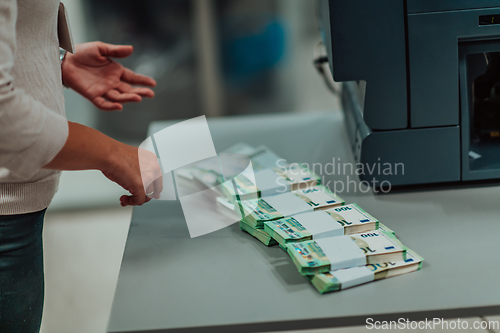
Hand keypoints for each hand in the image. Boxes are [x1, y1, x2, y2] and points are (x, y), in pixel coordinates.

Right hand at [44, 122, 162, 206]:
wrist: (108, 154)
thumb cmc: (115, 155)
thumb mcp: (132, 160)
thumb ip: (139, 169)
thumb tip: (137, 180)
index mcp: (152, 160)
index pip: (157, 177)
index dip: (150, 186)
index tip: (145, 191)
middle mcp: (153, 168)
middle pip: (155, 188)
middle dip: (145, 195)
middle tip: (136, 198)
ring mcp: (148, 178)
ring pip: (148, 196)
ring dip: (137, 200)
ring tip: (127, 199)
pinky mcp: (141, 186)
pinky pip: (139, 200)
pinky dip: (131, 202)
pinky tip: (123, 200)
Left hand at [61, 41, 155, 110]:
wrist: (64, 59)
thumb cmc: (81, 52)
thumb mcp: (100, 48)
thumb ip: (116, 50)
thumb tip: (131, 49)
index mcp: (116, 71)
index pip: (133, 78)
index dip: (143, 80)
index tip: (153, 83)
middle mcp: (112, 83)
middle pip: (129, 90)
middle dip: (140, 92)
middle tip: (150, 94)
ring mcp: (103, 90)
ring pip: (119, 97)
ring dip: (128, 99)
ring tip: (138, 98)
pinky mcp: (92, 95)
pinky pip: (103, 104)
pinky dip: (111, 107)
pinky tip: (119, 107)